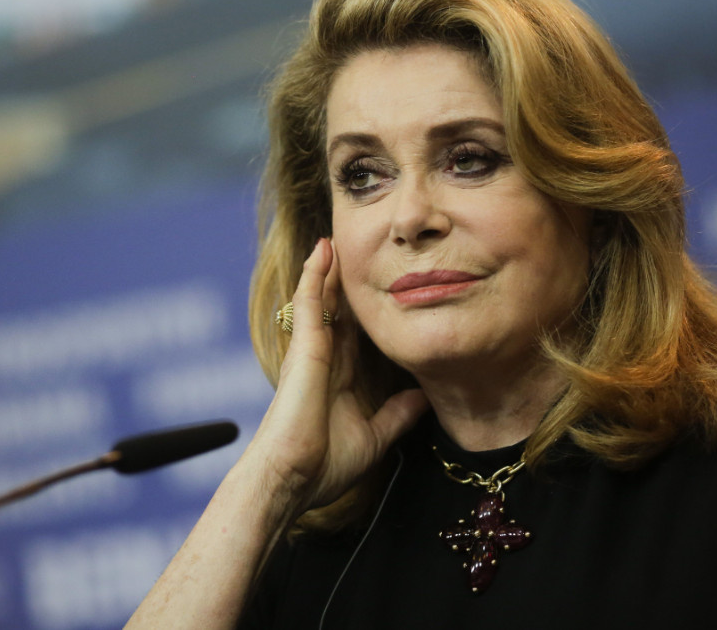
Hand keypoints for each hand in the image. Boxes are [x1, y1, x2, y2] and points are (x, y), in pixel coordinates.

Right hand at [246, 238, 428, 509]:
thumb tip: (424, 398)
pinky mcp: (304, 347)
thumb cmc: (323, 466)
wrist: (291, 479)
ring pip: (323, 299)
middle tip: (365, 250)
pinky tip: (323, 249)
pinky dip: (316, 274)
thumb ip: (397, 416)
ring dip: (331, 269)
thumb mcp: (375, 437)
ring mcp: (312, 350)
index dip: (367, 311)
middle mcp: (324, 359)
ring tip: (339, 237)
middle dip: (349, 282)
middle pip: (341, 310)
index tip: (384, 288)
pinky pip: (310, 302)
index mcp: (339, 377)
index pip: (357, 335)